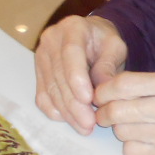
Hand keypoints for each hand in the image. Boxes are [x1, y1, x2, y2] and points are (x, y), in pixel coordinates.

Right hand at [34, 16, 127, 135]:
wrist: (91, 37)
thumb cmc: (105, 42)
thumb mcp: (115, 48)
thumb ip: (108, 66)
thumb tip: (102, 92)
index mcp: (72, 27)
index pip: (71, 53)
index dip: (77, 78)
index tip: (88, 99)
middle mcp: (51, 40)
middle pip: (59, 75)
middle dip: (74, 103)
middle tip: (89, 123)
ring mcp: (41, 56)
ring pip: (51, 89)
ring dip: (67, 112)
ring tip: (84, 127)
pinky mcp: (39, 73)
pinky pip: (43, 96)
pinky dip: (55, 111)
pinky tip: (70, 120)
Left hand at [92, 70, 154, 154]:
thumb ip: (150, 81)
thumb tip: (110, 84)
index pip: (124, 85)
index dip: (104, 89)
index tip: (100, 94)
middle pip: (118, 110)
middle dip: (104, 112)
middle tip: (105, 112)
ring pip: (122, 131)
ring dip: (119, 128)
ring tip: (129, 124)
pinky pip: (131, 151)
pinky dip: (130, 145)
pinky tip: (140, 138)